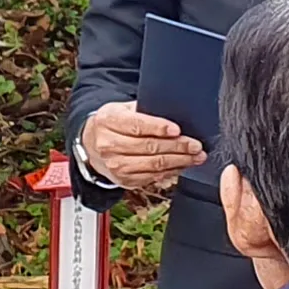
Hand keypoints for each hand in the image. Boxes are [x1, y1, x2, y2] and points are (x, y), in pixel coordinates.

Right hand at [80, 101, 203, 194]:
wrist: (92, 145)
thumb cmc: (113, 123)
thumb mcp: (122, 109)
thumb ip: (144, 110)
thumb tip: (175, 114)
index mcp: (108, 121)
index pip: (137, 125)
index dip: (158, 128)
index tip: (177, 129)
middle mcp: (109, 144)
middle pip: (148, 147)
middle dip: (177, 147)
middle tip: (196, 145)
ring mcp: (115, 165)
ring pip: (153, 165)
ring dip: (179, 162)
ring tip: (195, 157)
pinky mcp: (123, 180)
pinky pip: (152, 177)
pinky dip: (171, 172)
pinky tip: (182, 165)